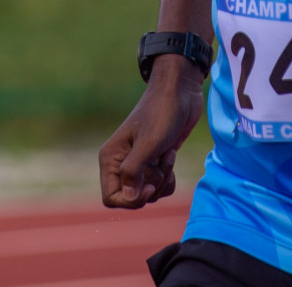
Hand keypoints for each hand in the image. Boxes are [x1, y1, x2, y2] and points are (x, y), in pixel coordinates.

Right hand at [98, 60, 204, 208]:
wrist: (180, 92)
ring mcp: (139, 163)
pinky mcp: (155, 161)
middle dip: (151, 186)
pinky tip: (171, 155)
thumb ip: (133, 172)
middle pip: (132, 197)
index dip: (131, 200)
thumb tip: (129, 198)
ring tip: (167, 154)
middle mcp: (121, 163)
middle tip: (160, 162)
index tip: (149, 187)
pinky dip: (169, 177)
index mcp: (111, 159)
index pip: (111, 198)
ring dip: (162, 178)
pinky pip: (160, 186)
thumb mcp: (148, 143)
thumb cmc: (162, 113)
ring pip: (148, 192)